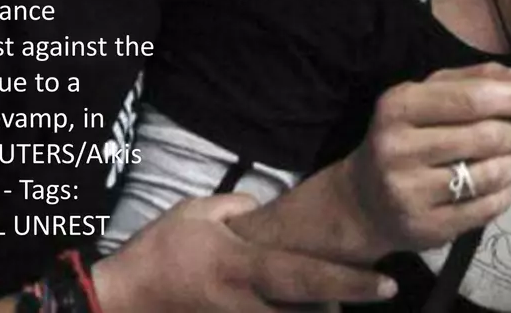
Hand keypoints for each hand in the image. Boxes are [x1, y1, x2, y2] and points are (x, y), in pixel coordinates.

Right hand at [94, 193, 398, 311]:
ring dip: (324, 310)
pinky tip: (317, 306)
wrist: (122, 298)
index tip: (386, 282)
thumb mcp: (196, 212)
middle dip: (351, 298)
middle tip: (388, 288)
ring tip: (349, 295)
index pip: (305, 274)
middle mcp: (248, 301)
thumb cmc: (159, 251)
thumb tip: (265, 210)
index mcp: (242, 266)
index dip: (349, 281)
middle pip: (312, 307)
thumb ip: (239, 207)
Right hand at [332, 64, 510, 257]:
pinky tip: (495, 184)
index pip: (472, 97)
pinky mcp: (426, 227)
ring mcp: (410, 191)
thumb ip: (480, 81)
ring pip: (491, 173)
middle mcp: (398, 147)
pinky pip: (489, 207)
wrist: (363, 201)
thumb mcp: (431, 98)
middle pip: (486, 135)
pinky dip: (505, 192)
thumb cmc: (407, 138)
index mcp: (400, 105)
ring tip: (507, 157)